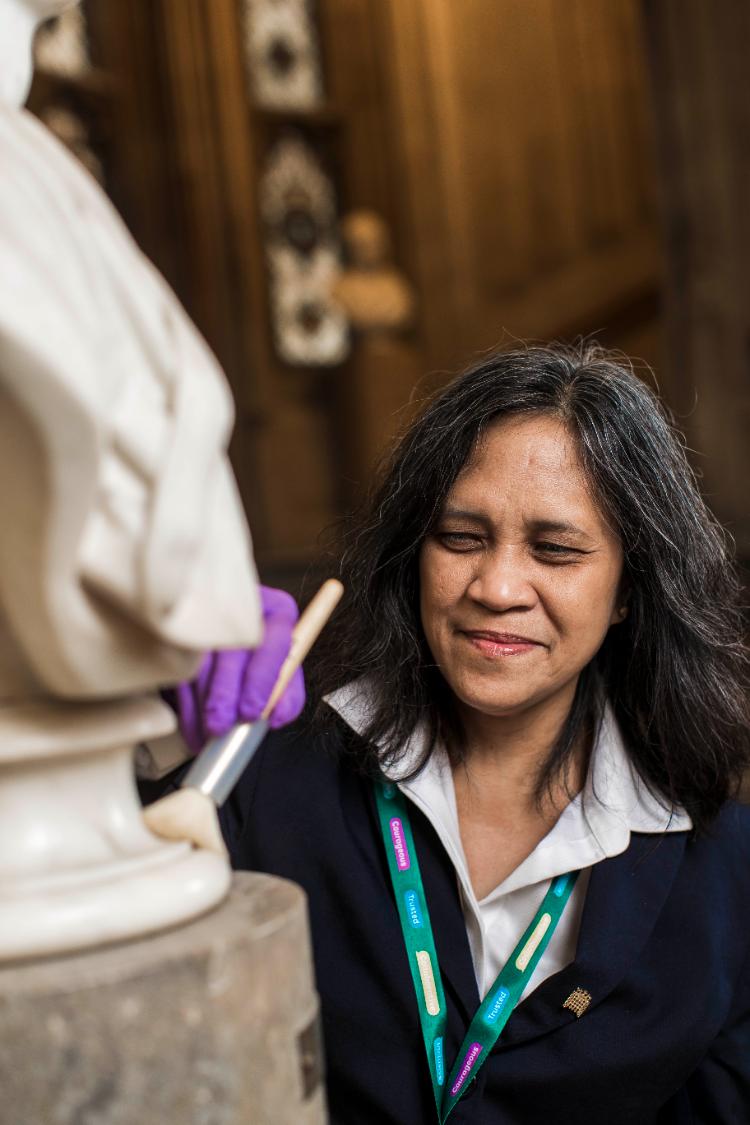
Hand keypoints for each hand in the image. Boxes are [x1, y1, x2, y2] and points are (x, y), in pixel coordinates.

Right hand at [170, 586, 304, 753]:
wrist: (232, 629)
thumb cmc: (264, 654)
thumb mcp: (283, 669)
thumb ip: (287, 694)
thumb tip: (275, 718)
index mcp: (277, 612)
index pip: (272, 642)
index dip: (261, 680)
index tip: (251, 712)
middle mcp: (244, 607)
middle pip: (231, 650)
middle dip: (224, 694)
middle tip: (220, 726)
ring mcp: (210, 614)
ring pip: (201, 660)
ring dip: (202, 703)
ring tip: (206, 733)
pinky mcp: (182, 631)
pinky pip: (180, 670)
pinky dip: (186, 706)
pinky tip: (192, 728)